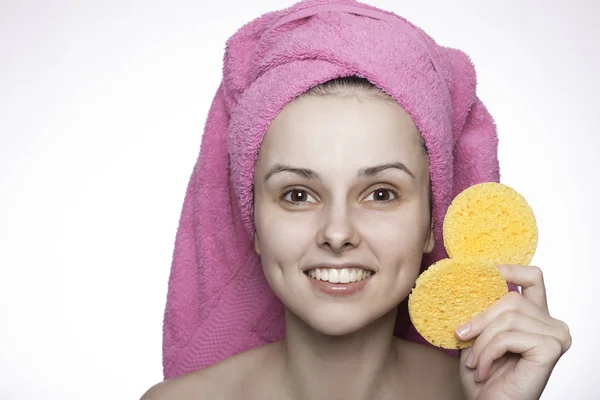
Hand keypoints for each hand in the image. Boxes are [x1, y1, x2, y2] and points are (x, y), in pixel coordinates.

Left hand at [456, 264, 570, 399]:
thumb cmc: (484, 375)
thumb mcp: (477, 334)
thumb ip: (480, 309)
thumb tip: (467, 280)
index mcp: (536, 316)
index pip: (532, 277)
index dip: (510, 269)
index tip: (484, 271)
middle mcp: (552, 323)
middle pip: (511, 298)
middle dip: (480, 319)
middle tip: (461, 336)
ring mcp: (556, 336)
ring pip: (508, 318)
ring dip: (481, 341)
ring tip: (474, 362)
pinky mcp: (551, 348)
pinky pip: (509, 337)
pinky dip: (488, 353)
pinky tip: (483, 370)